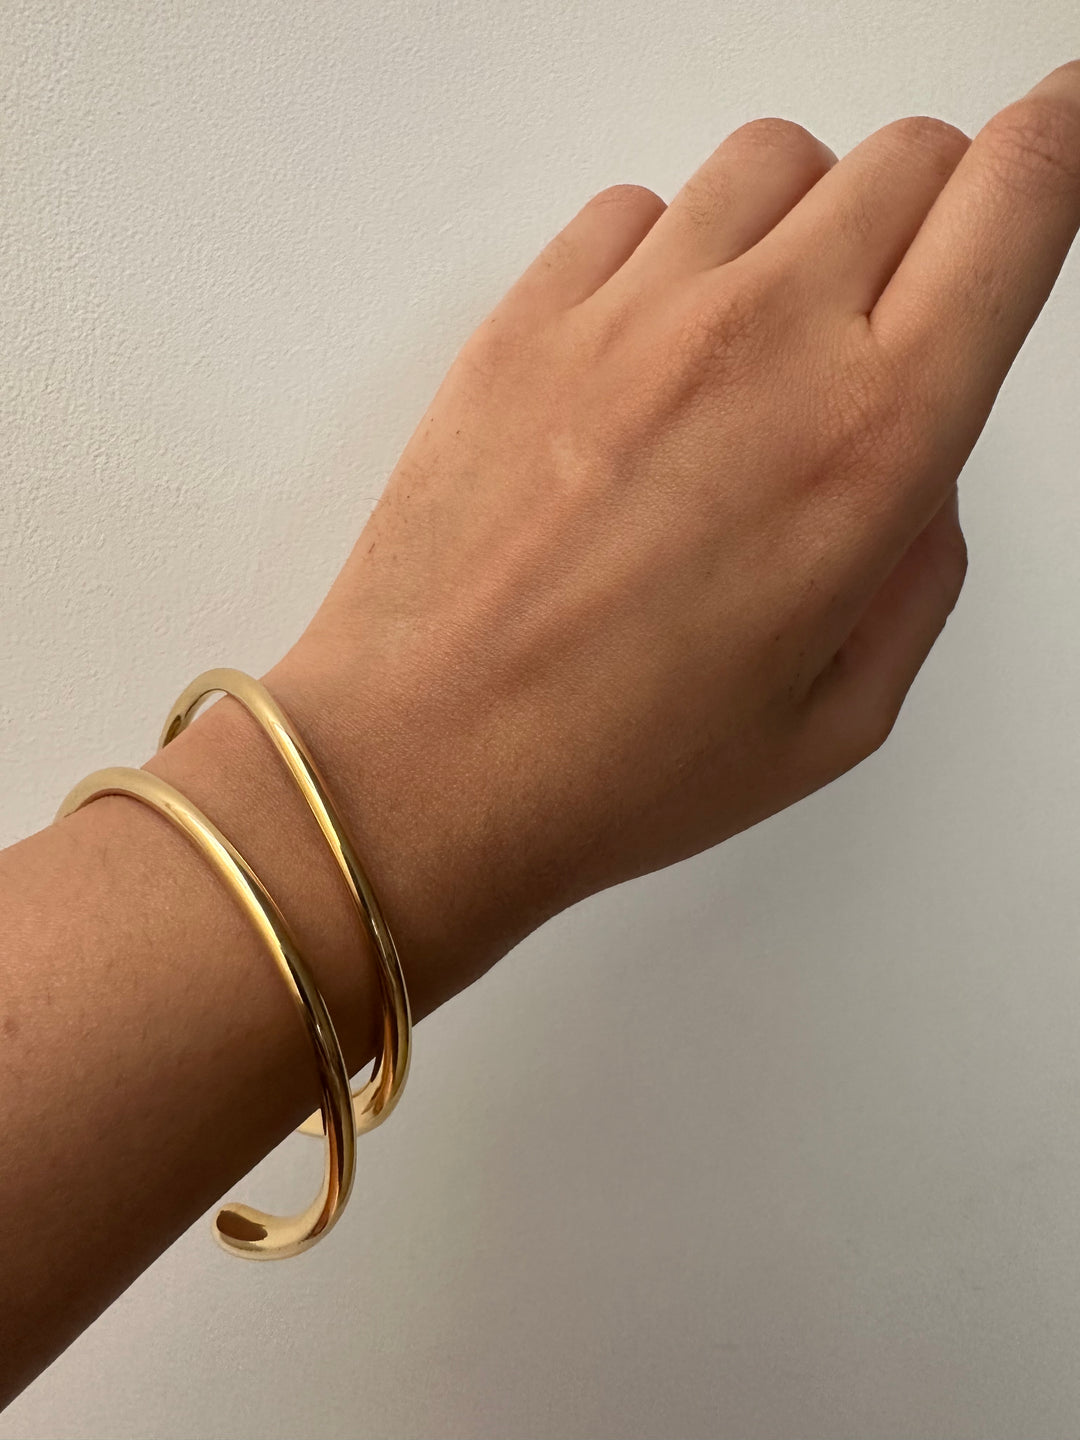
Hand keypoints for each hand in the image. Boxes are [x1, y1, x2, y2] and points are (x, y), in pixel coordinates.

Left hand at [268, 62, 1079, 1009]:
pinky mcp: (529, 314)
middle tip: (898, 302)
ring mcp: (633, 314)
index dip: (1060, 140)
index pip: (1015, 197)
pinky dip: (673, 253)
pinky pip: (638, 207)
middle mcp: (761, 343)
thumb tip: (918, 467)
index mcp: (870, 445)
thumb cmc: (612, 765)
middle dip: (936, 207)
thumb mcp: (837, 716)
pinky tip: (651, 356)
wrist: (419, 764)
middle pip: (905, 155)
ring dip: (802, 222)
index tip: (1064, 128)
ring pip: (773, 159)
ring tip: (762, 340)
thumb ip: (918, 568)